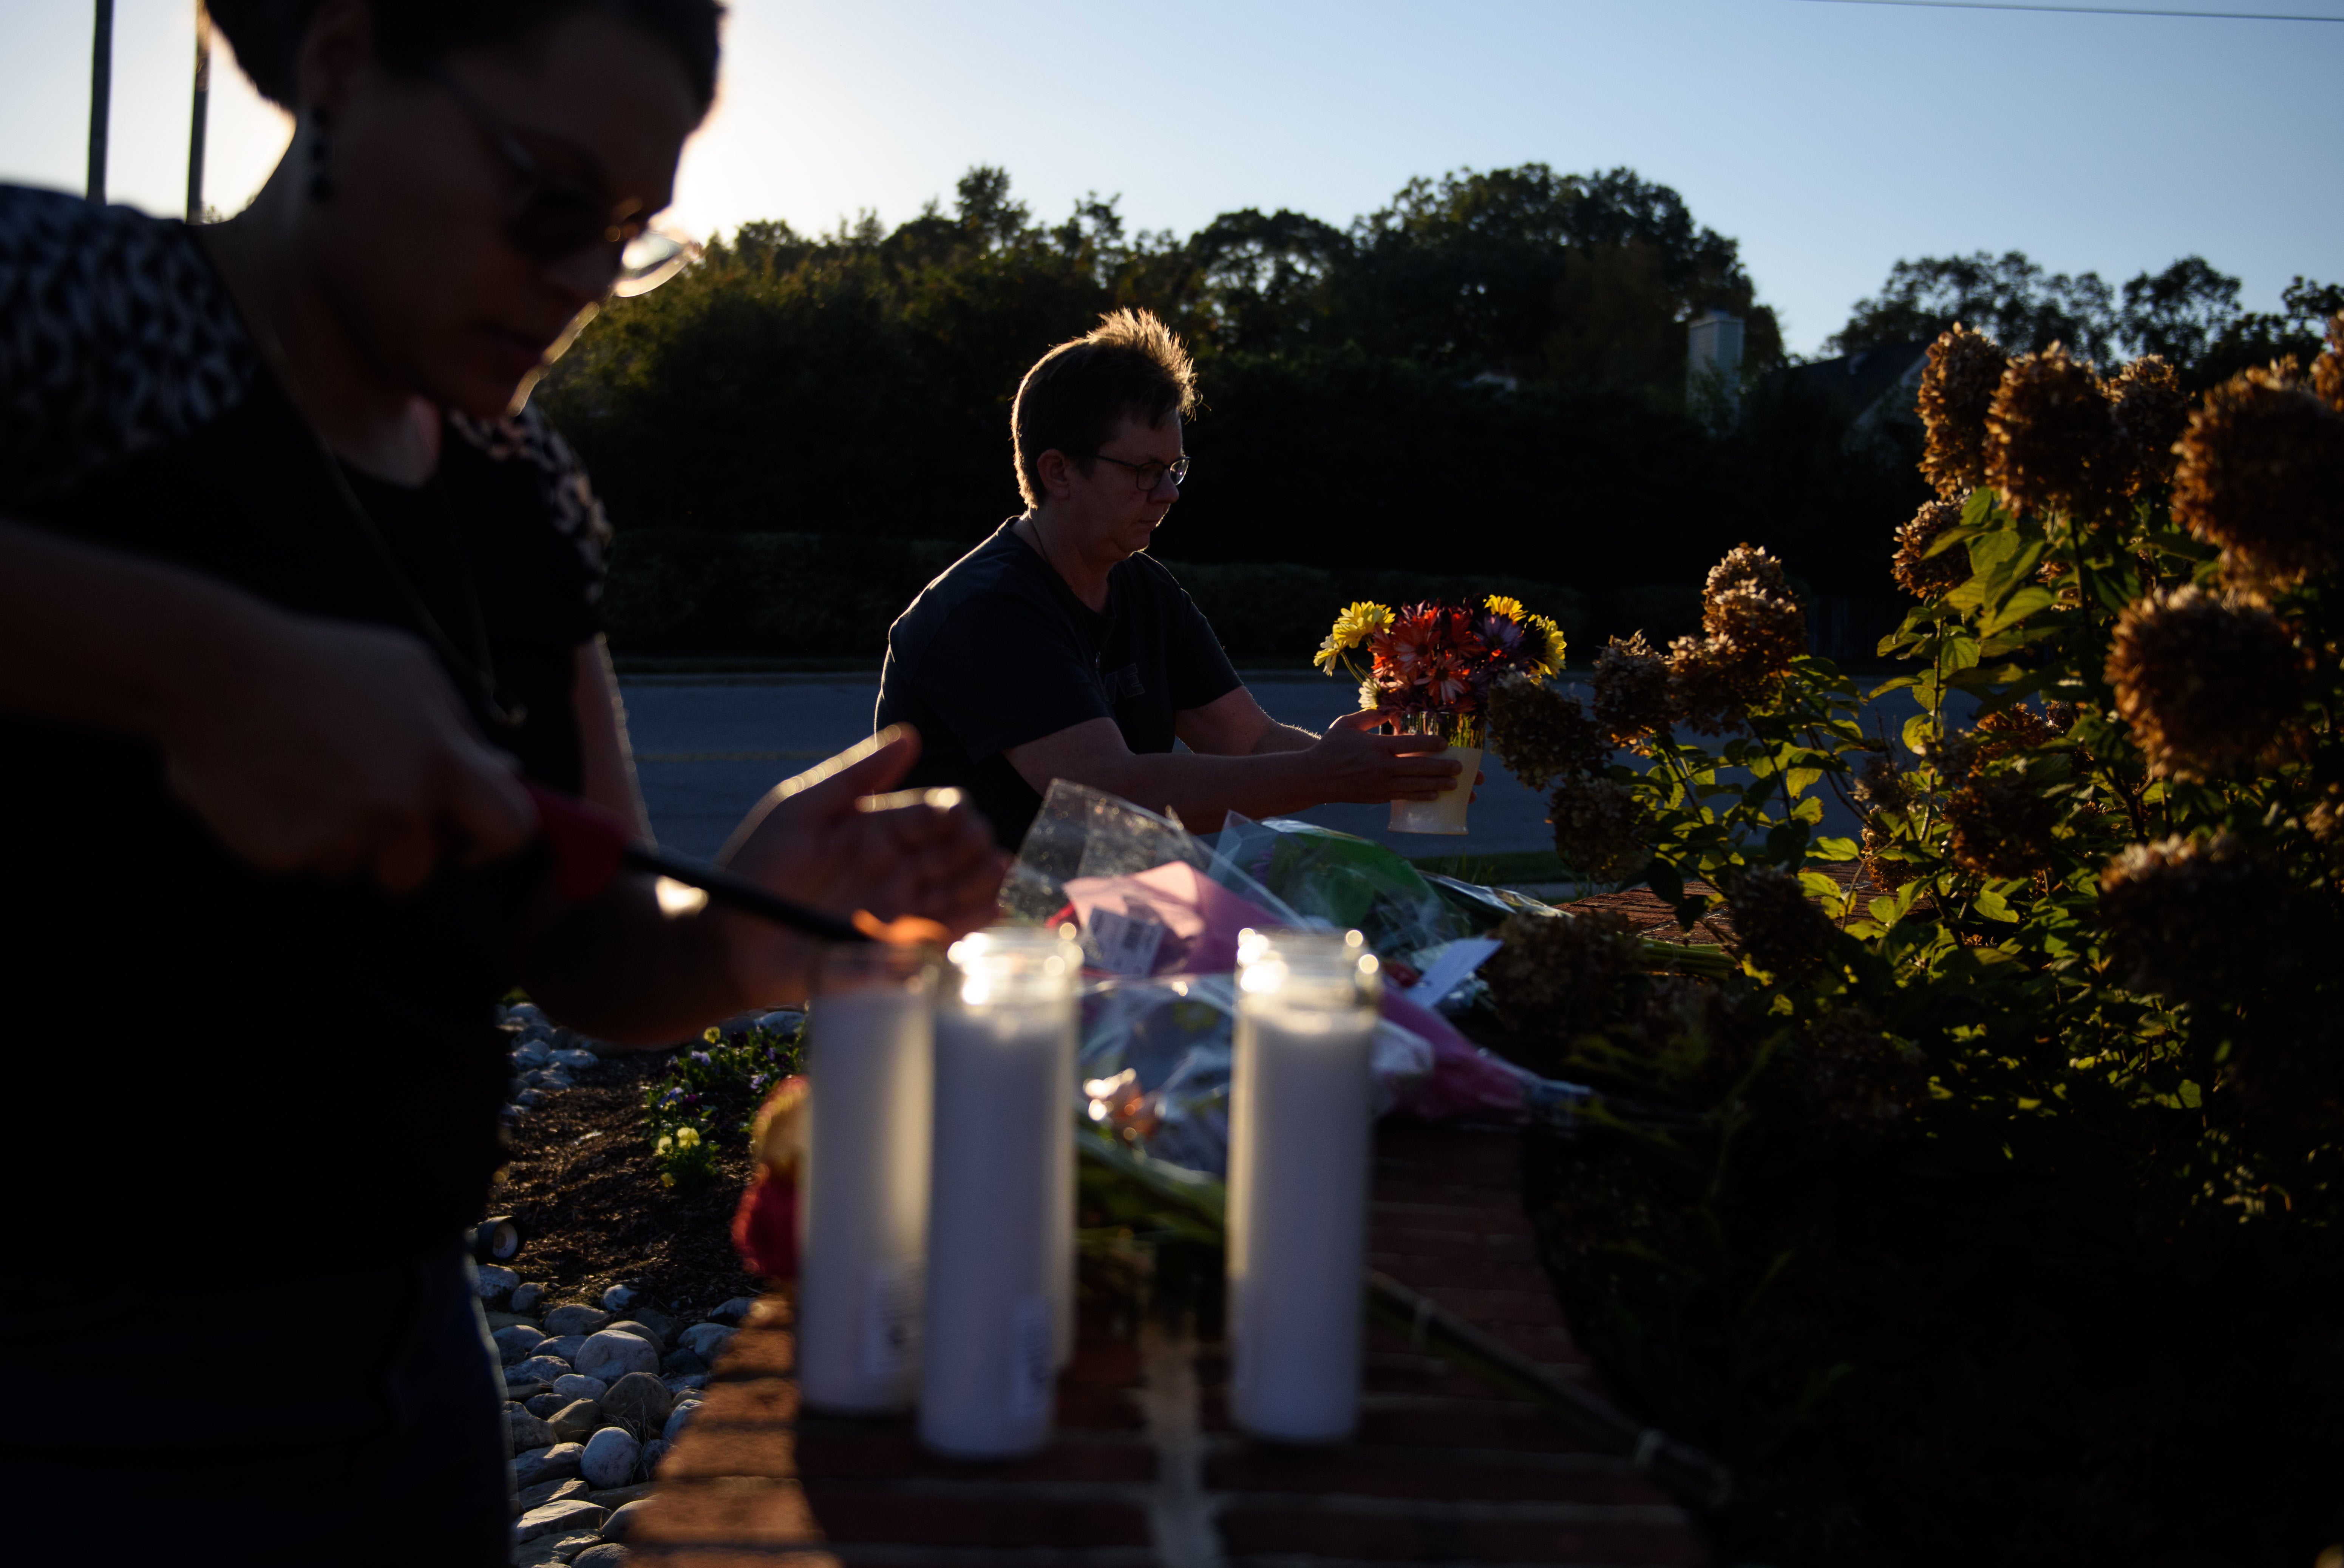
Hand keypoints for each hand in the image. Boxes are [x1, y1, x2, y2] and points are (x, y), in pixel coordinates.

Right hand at [157, 608, 534, 891]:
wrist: (212, 669)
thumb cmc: (319, 662)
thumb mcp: (409, 673)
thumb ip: (459, 731)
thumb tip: (502, 772)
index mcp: (441, 763)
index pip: (510, 829)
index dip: (494, 838)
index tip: (468, 834)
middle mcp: (398, 809)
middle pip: (421, 868)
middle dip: (399, 845)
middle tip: (362, 794)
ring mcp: (338, 837)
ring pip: (357, 868)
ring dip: (342, 840)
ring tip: (310, 777)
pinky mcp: (282, 855)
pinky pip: (302, 864)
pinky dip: (291, 834)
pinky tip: (271, 785)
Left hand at [714, 726, 1003, 1002]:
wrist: (728, 936)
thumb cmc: (758, 865)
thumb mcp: (801, 807)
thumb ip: (856, 774)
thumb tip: (912, 734)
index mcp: (879, 828)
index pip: (935, 813)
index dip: (956, 813)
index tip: (963, 818)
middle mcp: (897, 868)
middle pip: (955, 853)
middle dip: (977, 850)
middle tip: (988, 852)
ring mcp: (897, 909)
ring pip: (956, 893)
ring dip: (982, 886)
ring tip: (1001, 880)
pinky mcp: (892, 950)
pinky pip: (939, 938)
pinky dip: (966, 926)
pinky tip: (990, 913)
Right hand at [1302, 710, 1467, 803]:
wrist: (1314, 777)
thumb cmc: (1330, 747)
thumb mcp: (1347, 724)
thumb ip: (1371, 716)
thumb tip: (1392, 709)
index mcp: (1376, 747)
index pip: (1409, 745)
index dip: (1430, 744)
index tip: (1445, 744)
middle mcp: (1381, 767)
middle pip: (1418, 768)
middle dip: (1442, 768)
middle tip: (1460, 768)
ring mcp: (1380, 785)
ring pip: (1415, 786)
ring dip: (1437, 785)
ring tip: (1454, 785)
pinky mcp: (1377, 797)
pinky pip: (1403, 797)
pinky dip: (1419, 796)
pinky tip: (1433, 795)